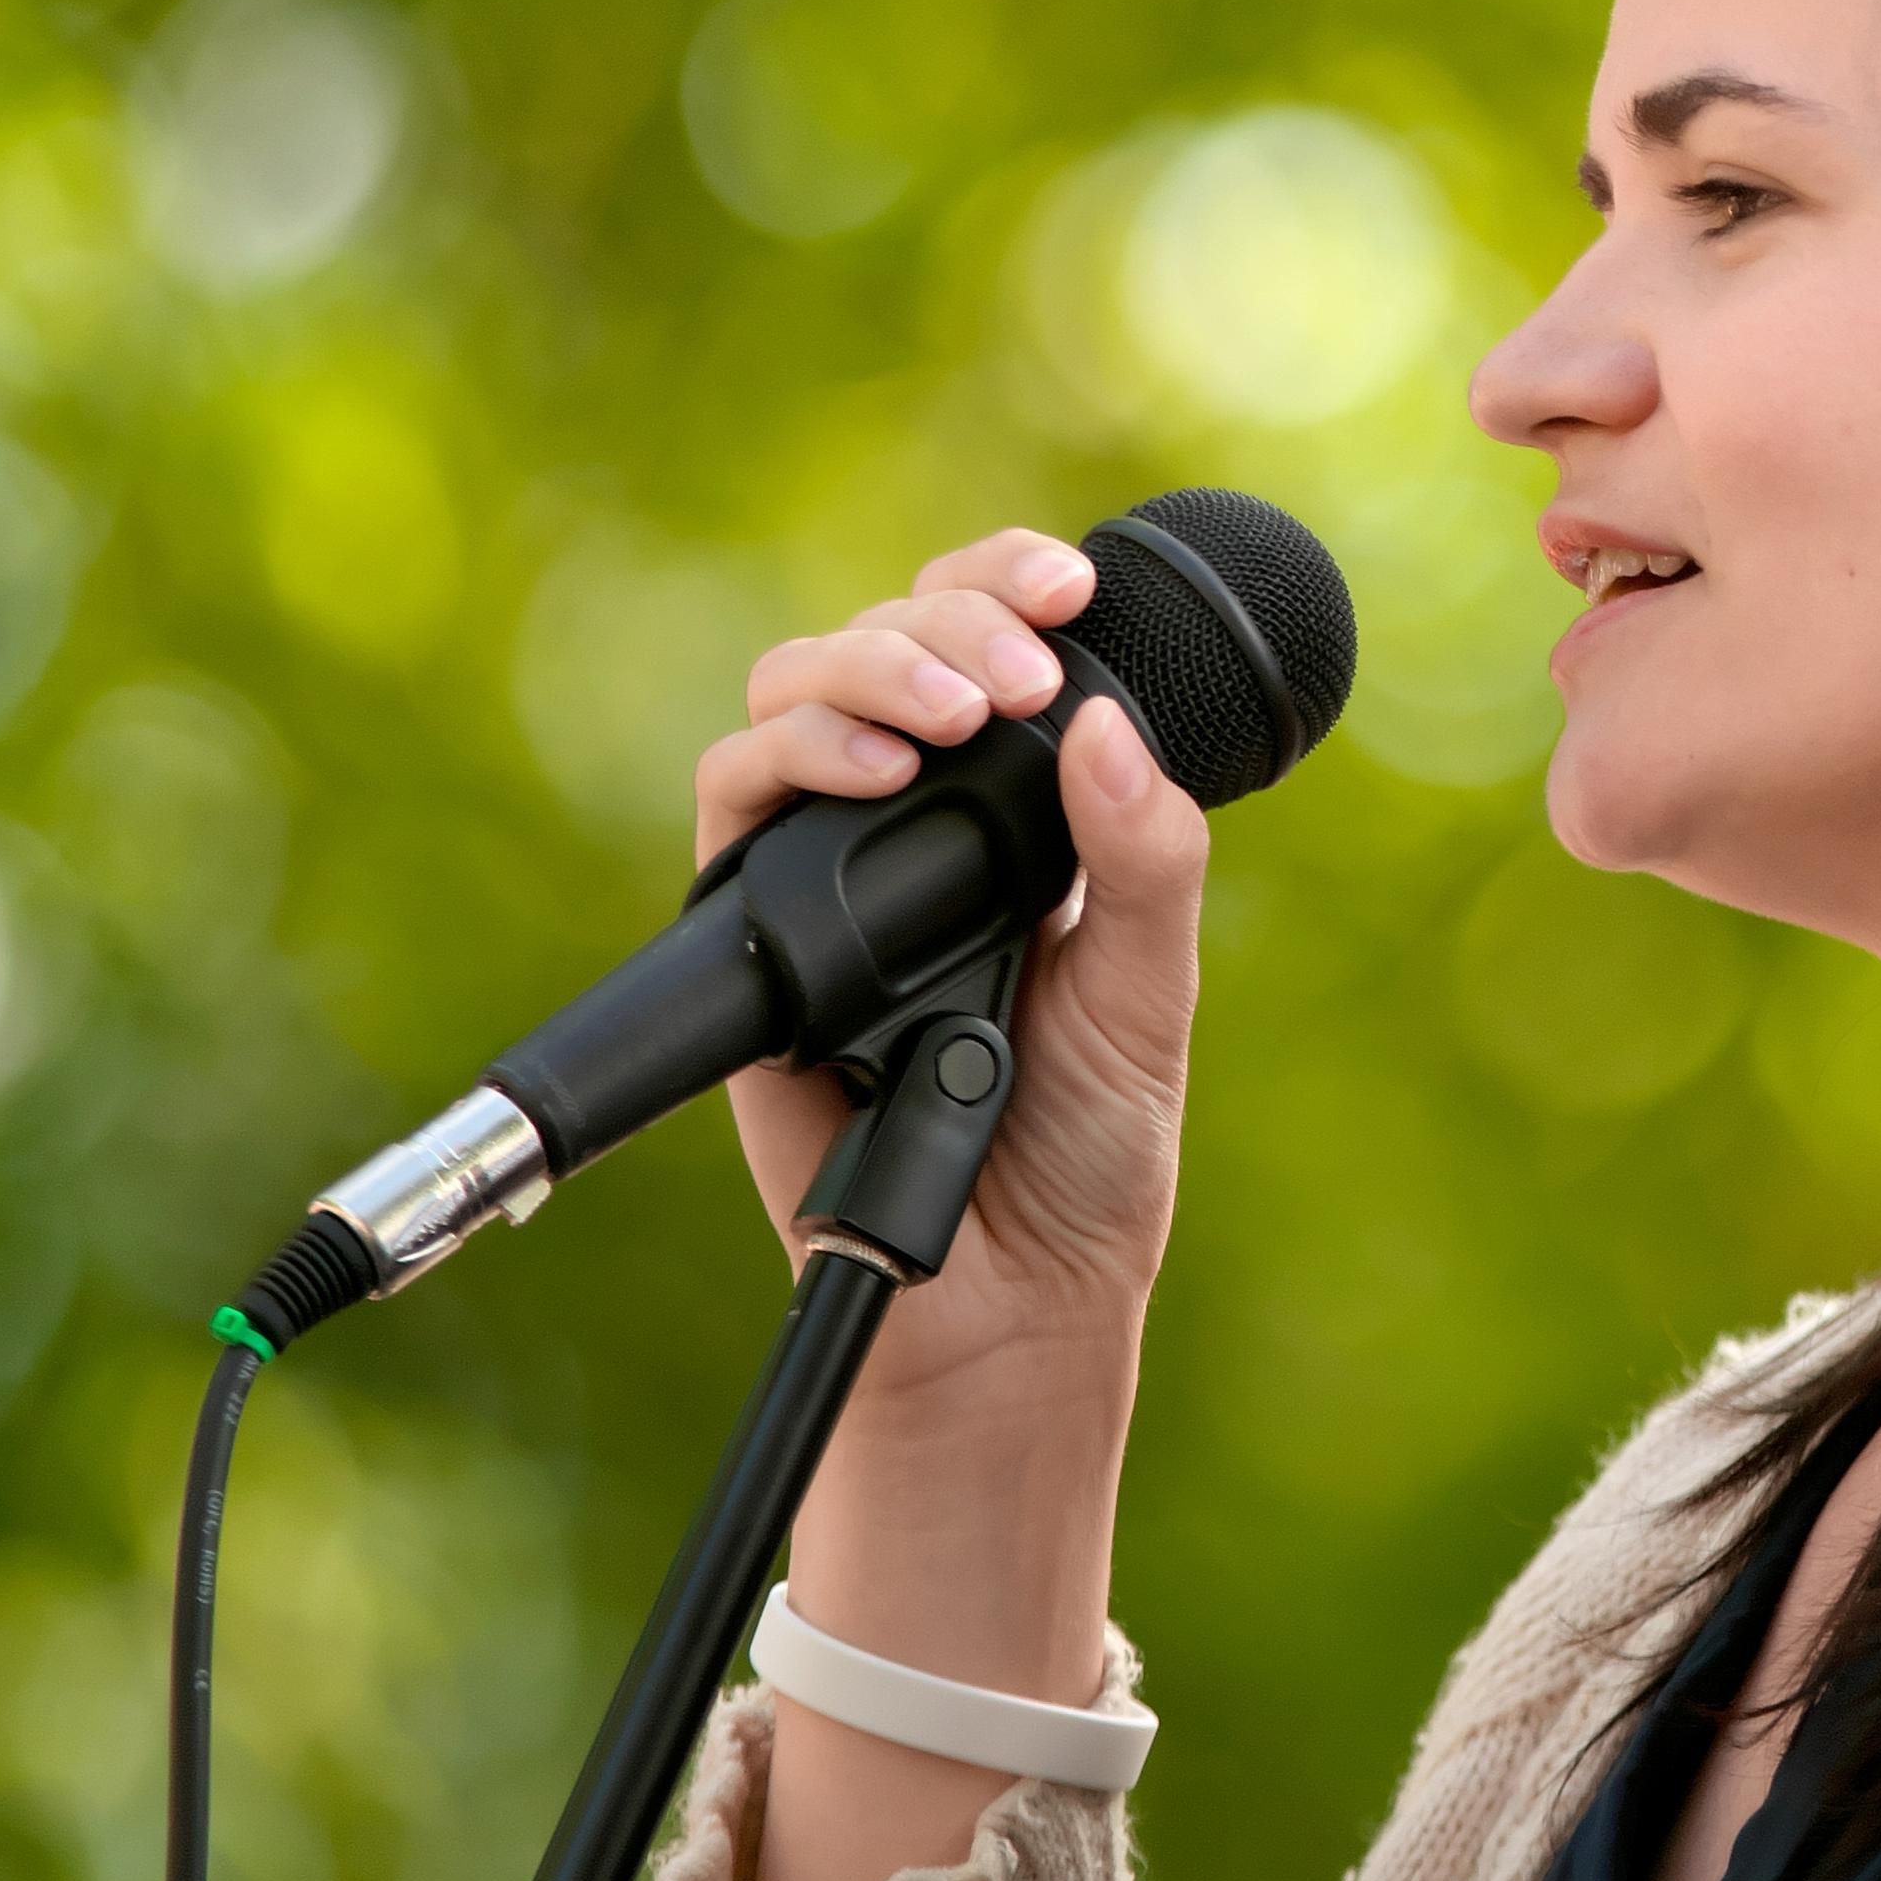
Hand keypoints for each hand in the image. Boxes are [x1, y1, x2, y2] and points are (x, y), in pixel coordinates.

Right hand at [693, 527, 1204, 1880]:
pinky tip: (864, 771)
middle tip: (1020, 668)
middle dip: (944, 622)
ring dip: (865, 672)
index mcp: (1018, 813)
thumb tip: (1108, 725)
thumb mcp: (1147, 993)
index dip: (1010, 585)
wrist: (1005, 1299)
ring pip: (793, 699)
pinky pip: (732, 814)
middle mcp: (912, 821)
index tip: (1073, 581)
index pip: (995, 646)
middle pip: (883, 643)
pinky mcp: (756, 938)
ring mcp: (827, 871)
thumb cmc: (1084, 1153)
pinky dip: (791, 765)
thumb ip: (1144, 864)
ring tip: (950, 717)